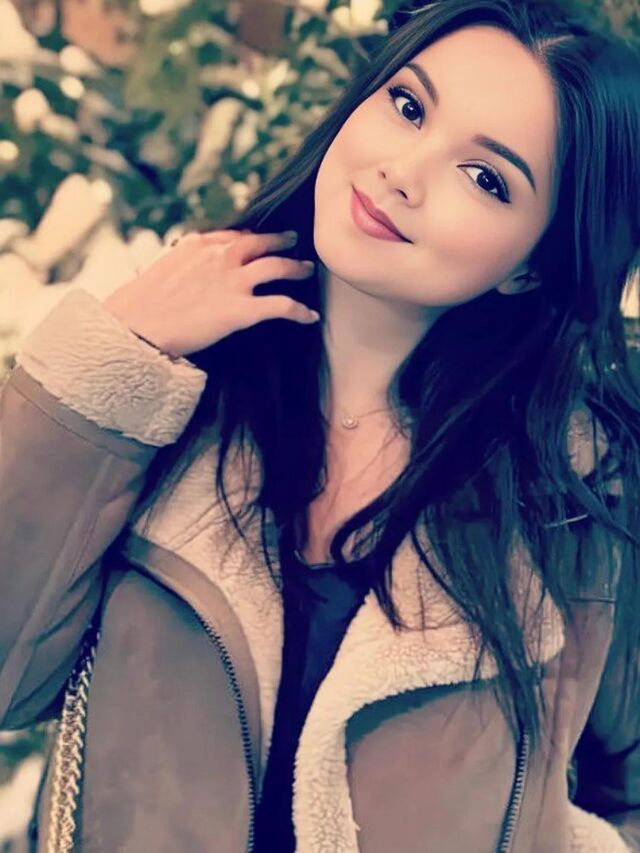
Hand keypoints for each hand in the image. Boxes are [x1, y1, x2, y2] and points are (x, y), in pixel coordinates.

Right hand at [103, 229, 317, 357]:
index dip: (252, 236)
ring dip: (297, 268)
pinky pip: (281, 306)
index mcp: (199, 244)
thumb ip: (183, 265)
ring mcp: (233, 282)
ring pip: (278, 266)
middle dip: (281, 241)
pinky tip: (310, 316)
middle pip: (261, 242)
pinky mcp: (242, 310)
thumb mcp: (161, 270)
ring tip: (308, 270)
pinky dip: (300, 311)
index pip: (234, 235)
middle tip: (294, 241)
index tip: (260, 239)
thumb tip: (185, 271)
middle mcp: (221, 257)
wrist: (137, 326)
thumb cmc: (139, 305)